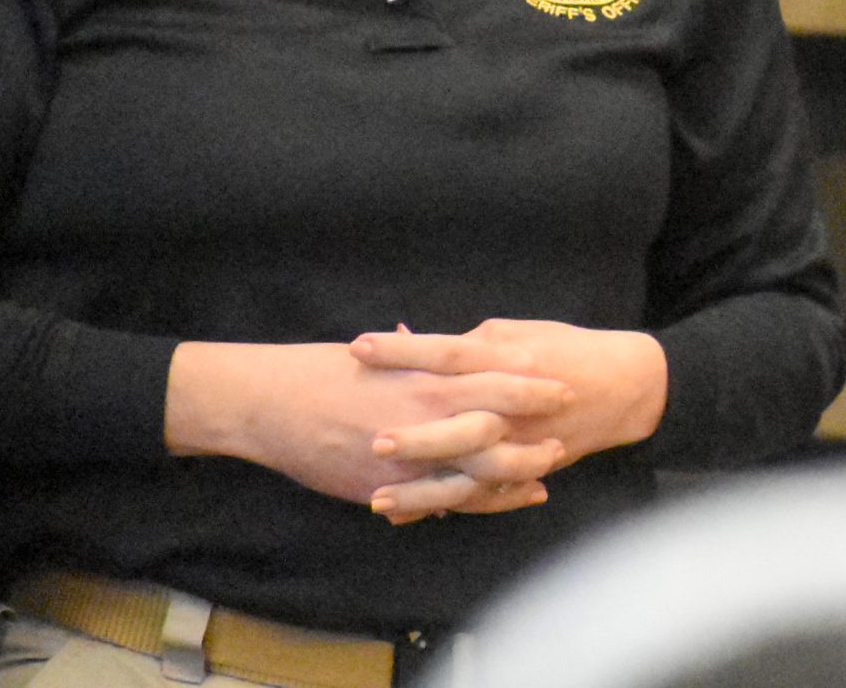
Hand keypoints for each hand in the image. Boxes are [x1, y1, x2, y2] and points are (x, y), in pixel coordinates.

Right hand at [165, 341, 569, 515]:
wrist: (272, 403)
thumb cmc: (323, 373)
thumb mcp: (380, 361)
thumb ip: (417, 361)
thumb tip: (441, 345)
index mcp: (420, 376)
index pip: (489, 374)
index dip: (528, 378)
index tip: (561, 375)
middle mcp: (420, 413)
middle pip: (496, 420)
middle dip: (536, 422)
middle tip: (573, 417)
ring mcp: (407, 453)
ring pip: (478, 466)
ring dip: (518, 467)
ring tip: (552, 463)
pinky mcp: (388, 484)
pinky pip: (444, 498)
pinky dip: (479, 500)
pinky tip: (504, 499)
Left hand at [352, 320, 666, 519]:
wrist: (624, 388)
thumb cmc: (565, 350)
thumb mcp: (517, 334)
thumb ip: (467, 345)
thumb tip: (411, 343)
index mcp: (509, 358)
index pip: (448, 352)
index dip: (404, 351)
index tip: (360, 347)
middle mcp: (514, 403)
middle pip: (460, 420)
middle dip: (415, 434)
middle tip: (370, 440)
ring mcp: (523, 443)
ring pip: (469, 472)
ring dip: (423, 489)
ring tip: (376, 499)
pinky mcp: (529, 469)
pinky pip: (484, 495)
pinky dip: (448, 506)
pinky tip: (409, 514)